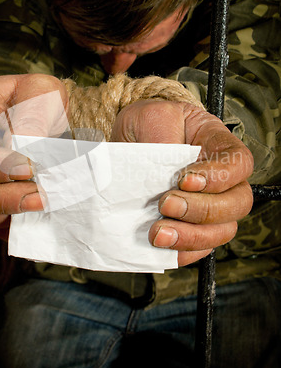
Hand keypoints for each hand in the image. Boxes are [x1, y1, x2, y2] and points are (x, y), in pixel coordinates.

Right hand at [0, 74, 68, 239]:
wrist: (42, 117)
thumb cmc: (38, 100)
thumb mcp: (42, 93)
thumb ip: (34, 114)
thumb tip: (27, 146)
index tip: (28, 170)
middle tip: (38, 197)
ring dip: (2, 212)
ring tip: (38, 204)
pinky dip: (4, 222)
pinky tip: (30, 213)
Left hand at [111, 100, 253, 266]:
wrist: (127, 144)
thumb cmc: (147, 125)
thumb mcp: (154, 115)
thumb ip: (165, 136)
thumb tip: (169, 173)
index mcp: (218, 145)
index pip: (239, 163)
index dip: (220, 177)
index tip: (185, 180)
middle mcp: (221, 179)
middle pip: (238, 203)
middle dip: (202, 210)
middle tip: (166, 204)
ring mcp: (208, 205)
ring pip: (222, 231)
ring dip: (192, 236)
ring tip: (158, 232)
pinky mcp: (189, 227)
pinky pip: (199, 249)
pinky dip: (182, 252)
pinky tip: (161, 245)